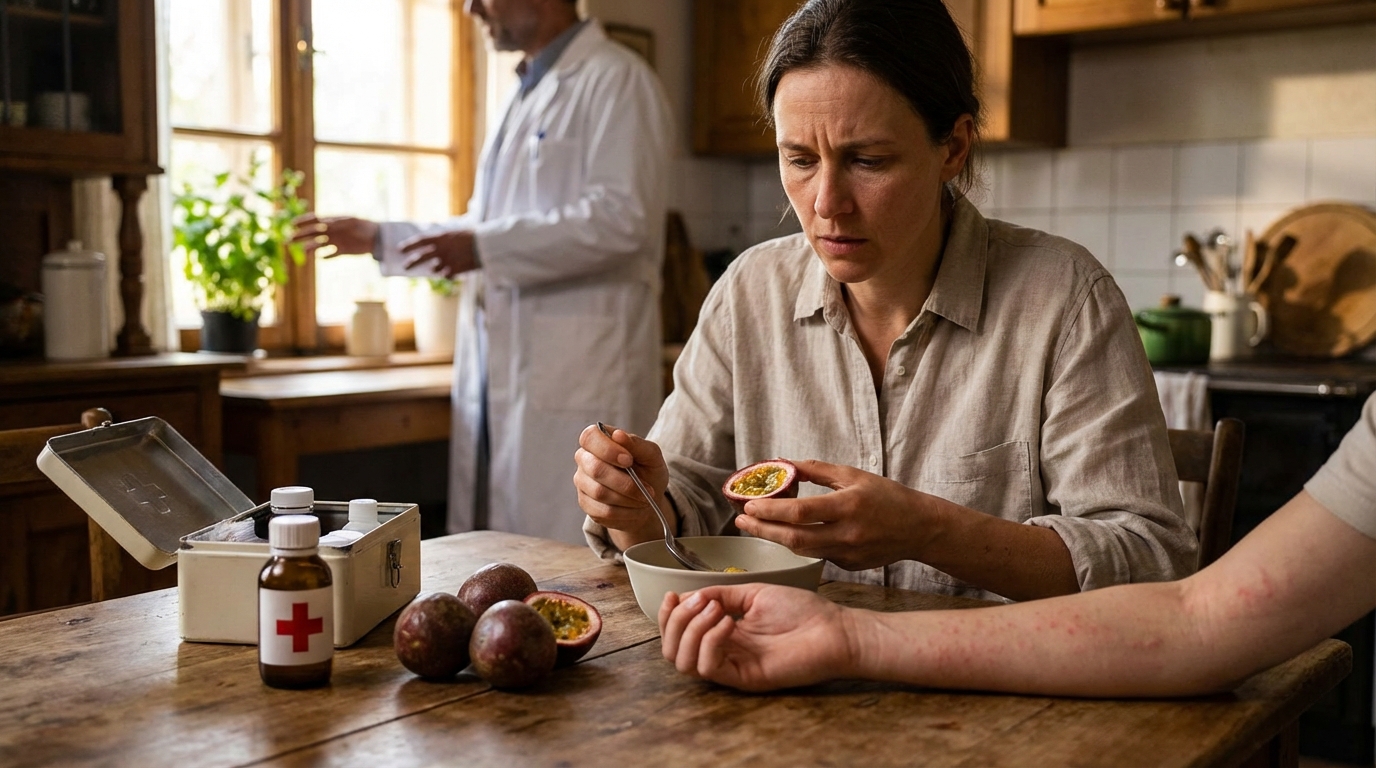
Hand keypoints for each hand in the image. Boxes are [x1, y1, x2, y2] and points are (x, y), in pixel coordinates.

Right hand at [290, 214, 378, 256]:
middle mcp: (332, 231)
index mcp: (332, 221)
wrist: (377, 236)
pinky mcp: (342, 250)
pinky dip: (326, 256)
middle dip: (300, 236)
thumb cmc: (364, 225)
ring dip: (309, 248)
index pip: (314, 220)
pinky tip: (320, 258)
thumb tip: (325, 221)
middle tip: (288, 240)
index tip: (292, 224)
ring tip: (303, 252)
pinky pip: (331, 254)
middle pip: (312, 233)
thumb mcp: (352, 221)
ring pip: (318, 245)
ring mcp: (336, 241)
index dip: (303, 222)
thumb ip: (338, 222)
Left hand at [400, 230, 477, 277]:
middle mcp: (440, 249)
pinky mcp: (454, 270)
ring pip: (434, 268)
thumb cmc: (475, 237)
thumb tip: (438, 240)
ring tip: (436, 268)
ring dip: (435, 268)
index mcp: (441, 237)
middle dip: (411, 262)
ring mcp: (446, 261)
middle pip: (421, 257)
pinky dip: (448, 274)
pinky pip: (446, 275)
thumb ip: (446, 238)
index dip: (409, 245)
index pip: (420, 241)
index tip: (400, 249)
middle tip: (404, 267)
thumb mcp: (457, 233)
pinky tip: (451, 273)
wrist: (487, 246)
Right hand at [573, 424, 670, 545]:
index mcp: (598, 440)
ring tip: (644, 499)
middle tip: (646, 488)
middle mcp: (585, 459)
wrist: (647, 500)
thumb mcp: (651, 456)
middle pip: (595, 469)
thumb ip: (637, 444)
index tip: (628, 460)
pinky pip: (602, 511)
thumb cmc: (648, 472)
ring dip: (628, 498)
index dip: (607, 449)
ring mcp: (582, 482)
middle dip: (625, 482)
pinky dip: (625, 512)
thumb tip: (618, 435)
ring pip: (599, 492)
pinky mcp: (586, 504)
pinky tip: (635, 508)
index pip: (589, 437)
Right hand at [659, 583, 855, 691]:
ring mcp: (732, 667)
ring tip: (715, 610)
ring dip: (690, 629)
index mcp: (723, 634)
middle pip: (672, 650)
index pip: (678, 634)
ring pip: (683, 662)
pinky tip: (729, 622)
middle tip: (697, 601)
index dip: (668, 614)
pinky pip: (709, 666)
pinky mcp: (744, 677)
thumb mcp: (753, 593)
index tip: (674, 593)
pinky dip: (710, 640)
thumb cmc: (803, 612)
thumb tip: (688, 594)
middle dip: (674, 621)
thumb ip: (721, 594)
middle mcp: (723, 652)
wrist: (834, 629)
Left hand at [734, 458, 936, 570]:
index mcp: (848, 506)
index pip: (800, 512)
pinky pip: (818, 555)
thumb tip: (786, 464)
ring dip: (776, 539)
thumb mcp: (854, 475)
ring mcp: (848, 553)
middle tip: (741, 521)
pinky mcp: (849, 566)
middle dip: (763, 530)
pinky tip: (788, 535)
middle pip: (794, 538)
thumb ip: (818, 471)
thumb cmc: (888, 497)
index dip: (771, 510)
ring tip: (756, 527)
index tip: (749, 505)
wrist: (919, 528)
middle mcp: (847, 533)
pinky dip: (800, 545)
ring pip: (802, 550)